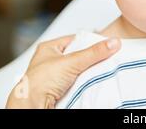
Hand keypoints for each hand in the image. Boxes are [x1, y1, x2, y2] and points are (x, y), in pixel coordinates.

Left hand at [6, 35, 120, 108]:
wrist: (33, 106)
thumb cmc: (40, 82)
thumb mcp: (71, 62)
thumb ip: (93, 53)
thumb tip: (112, 43)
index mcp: (49, 48)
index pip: (75, 40)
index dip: (90, 41)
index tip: (104, 44)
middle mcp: (51, 61)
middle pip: (79, 55)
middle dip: (91, 58)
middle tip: (105, 57)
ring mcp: (56, 76)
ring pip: (79, 69)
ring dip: (88, 72)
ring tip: (101, 69)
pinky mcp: (60, 89)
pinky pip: (78, 82)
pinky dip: (85, 82)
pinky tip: (92, 81)